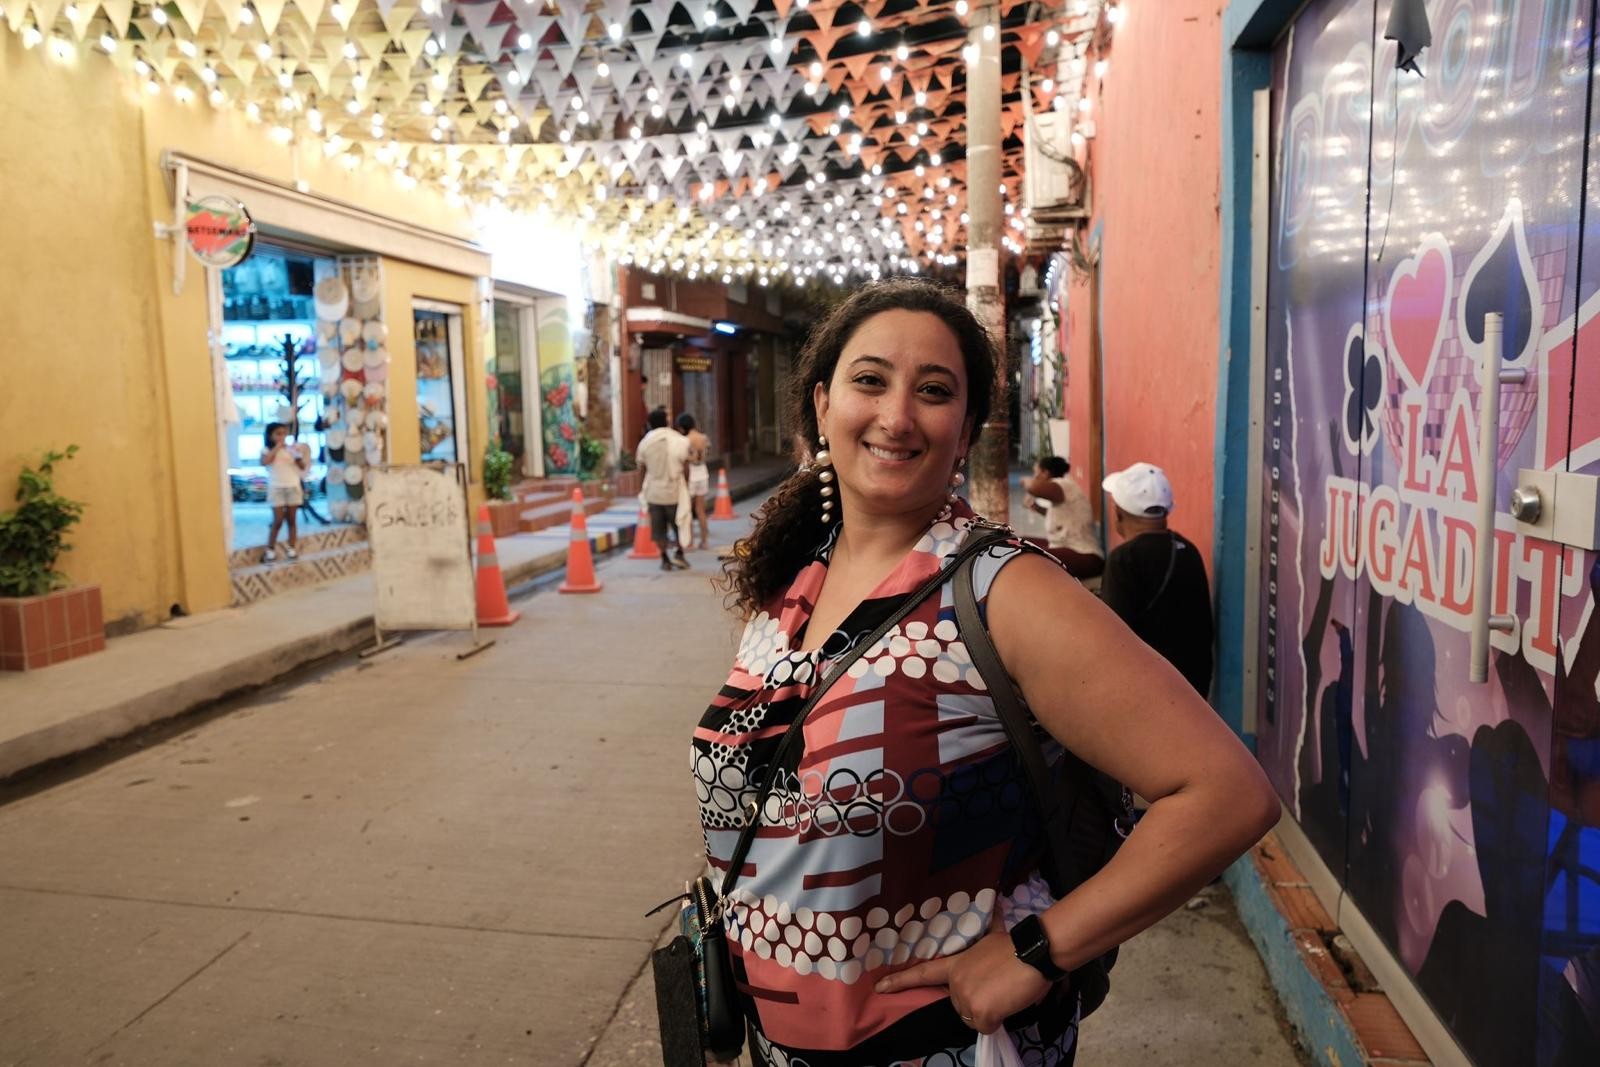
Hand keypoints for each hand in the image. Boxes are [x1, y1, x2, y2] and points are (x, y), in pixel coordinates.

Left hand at [873, 914, 1048, 1034]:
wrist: (1032, 953)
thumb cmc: (1016, 946)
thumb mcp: (994, 936)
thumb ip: (987, 931)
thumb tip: (995, 903)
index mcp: (956, 963)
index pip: (923, 972)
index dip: (900, 980)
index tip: (880, 986)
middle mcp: (955, 980)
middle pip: (959, 1005)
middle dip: (977, 1001)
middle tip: (996, 986)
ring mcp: (964, 995)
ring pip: (973, 1017)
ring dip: (989, 1011)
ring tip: (1003, 992)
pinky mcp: (979, 1010)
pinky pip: (986, 1026)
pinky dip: (998, 1020)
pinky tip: (1006, 1002)